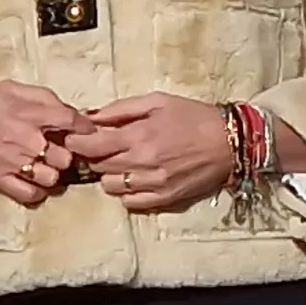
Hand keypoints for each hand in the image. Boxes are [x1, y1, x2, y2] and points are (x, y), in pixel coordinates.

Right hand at [0, 81, 82, 205]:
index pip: (73, 123)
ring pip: (52, 178)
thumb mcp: (9, 88)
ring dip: (52, 174)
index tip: (86, 134)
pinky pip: (31, 195)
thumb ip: (42, 97)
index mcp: (30, 112)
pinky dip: (37, 191)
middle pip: (66, 156)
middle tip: (58, 151)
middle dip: (66, 154)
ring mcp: (13, 162)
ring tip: (44, 167)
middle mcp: (25, 139)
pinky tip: (32, 181)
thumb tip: (69, 111)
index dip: (84, 130)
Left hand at [63, 94, 236, 213]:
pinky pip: (131, 203)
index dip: (77, 142)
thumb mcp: (158, 101)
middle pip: (98, 166)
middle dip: (93, 156)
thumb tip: (90, 116)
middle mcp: (142, 163)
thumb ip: (121, 109)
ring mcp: (153, 184)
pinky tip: (134, 178)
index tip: (75, 138)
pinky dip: (126, 192)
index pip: (91, 146)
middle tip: (100, 147)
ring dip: (109, 174)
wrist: (230, 142)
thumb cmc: (194, 117)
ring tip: (120, 163)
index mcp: (139, 136)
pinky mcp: (165, 198)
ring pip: (111, 186)